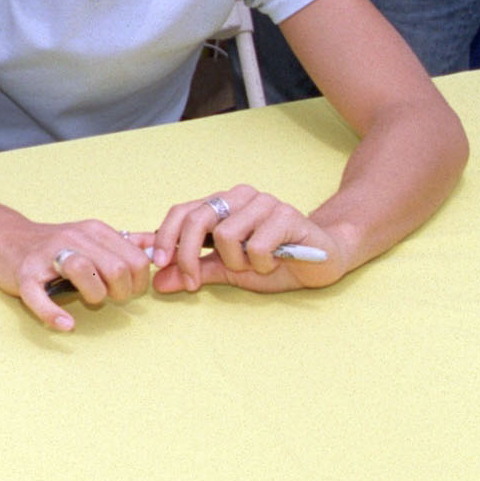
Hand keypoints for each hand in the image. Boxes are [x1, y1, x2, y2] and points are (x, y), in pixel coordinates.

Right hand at [0, 219, 151, 331]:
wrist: (4, 238)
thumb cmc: (53, 244)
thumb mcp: (91, 236)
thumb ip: (126, 241)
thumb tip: (158, 246)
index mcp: (94, 230)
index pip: (136, 258)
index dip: (139, 282)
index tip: (126, 289)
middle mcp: (73, 237)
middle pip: (116, 267)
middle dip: (121, 292)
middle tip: (109, 297)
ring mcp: (46, 256)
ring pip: (83, 270)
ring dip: (95, 294)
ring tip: (90, 300)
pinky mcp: (25, 275)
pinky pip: (40, 296)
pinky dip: (54, 314)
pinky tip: (65, 324)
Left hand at [149, 184, 345, 294]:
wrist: (323, 260)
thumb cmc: (274, 263)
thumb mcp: (228, 271)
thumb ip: (195, 271)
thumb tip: (159, 281)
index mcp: (221, 204)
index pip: (181, 212)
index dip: (164, 237)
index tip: (157, 264)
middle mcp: (239, 197)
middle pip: (196, 219)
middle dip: (187, 256)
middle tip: (193, 283)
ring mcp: (263, 203)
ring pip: (226, 235)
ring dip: (237, 262)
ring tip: (255, 265)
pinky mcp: (286, 215)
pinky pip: (256, 246)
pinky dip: (261, 264)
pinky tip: (276, 262)